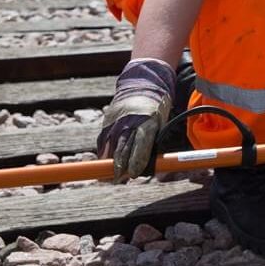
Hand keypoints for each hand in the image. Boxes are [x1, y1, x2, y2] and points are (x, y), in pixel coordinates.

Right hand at [96, 59, 174, 179]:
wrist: (142, 86)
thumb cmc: (156, 110)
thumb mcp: (160, 125)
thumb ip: (152, 143)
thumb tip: (148, 167)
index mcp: (149, 122)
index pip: (141, 145)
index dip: (136, 161)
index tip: (133, 174)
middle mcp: (131, 122)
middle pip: (122, 148)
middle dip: (119, 166)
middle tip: (118, 179)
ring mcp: (117, 120)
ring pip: (110, 145)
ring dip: (110, 161)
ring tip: (109, 175)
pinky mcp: (108, 120)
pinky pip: (104, 140)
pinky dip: (104, 151)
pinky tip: (105, 160)